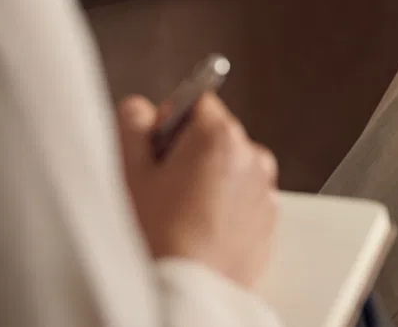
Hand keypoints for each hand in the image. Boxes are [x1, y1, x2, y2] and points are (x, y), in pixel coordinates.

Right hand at [118, 91, 278, 291]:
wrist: (184, 296)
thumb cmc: (157, 238)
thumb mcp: (130, 173)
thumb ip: (132, 126)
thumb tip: (139, 110)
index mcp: (220, 137)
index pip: (197, 101)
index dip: (170, 121)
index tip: (156, 148)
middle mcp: (252, 158)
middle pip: (215, 136)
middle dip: (188, 154)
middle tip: (161, 189)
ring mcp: (264, 192)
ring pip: (229, 170)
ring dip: (207, 182)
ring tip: (178, 217)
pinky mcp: (267, 224)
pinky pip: (241, 202)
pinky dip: (223, 209)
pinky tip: (197, 232)